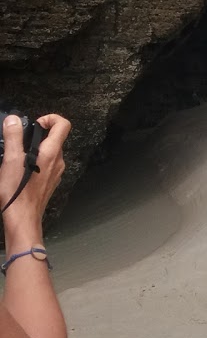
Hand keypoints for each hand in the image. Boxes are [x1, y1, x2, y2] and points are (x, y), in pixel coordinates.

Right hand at [1, 114, 69, 251]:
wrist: (22, 218)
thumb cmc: (17, 192)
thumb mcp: (11, 160)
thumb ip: (14, 137)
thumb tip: (13, 120)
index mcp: (51, 152)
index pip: (63, 124)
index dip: (51, 118)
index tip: (36, 124)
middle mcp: (58, 161)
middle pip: (55, 139)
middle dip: (39, 137)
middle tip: (21, 143)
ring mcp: (56, 173)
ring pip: (50, 154)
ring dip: (36, 151)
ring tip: (18, 159)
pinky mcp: (50, 183)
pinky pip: (46, 167)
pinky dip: (36, 164)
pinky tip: (21, 173)